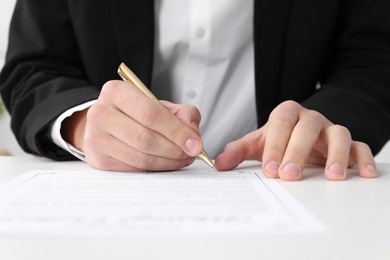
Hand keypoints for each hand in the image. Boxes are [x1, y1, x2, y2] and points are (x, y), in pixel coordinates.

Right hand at [62, 80, 202, 170]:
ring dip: (168, 162)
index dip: (176, 131)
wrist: (106, 122)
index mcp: (116, 92)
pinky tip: (166, 163)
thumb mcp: (159, 104)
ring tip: (182, 159)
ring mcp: (96, 138)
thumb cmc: (135, 113)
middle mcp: (101, 114)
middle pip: (145, 138)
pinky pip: (134, 169)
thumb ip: (182, 113)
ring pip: (140, 158)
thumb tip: (193, 135)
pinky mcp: (98, 160)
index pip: (150, 114)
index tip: (195, 143)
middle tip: (191, 153)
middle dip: (175, 149)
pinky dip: (155, 169)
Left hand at [215, 100, 377, 180]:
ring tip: (331, 176)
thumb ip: (238, 151)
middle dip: (298, 151)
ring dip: (336, 154)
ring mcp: (330, 129)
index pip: (281, 122)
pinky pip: (360, 146)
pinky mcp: (348, 143)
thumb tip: (218, 164)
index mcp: (287, 114)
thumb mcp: (258, 144)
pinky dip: (363, 159)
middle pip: (308, 127)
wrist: (301, 135)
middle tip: (289, 175)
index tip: (269, 169)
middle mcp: (310, 119)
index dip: (276, 144)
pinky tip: (362, 174)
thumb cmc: (279, 140)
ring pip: (339, 133)